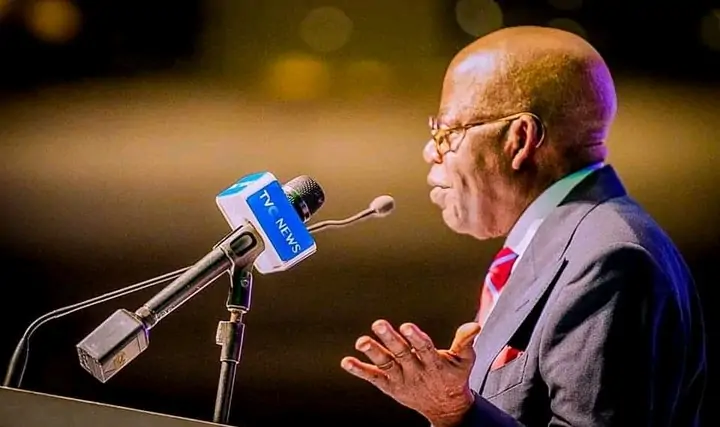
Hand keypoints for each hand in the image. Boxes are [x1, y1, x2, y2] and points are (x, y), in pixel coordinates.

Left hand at [341, 319, 481, 426]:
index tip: (406, 326)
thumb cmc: (454, 376)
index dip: (416, 338)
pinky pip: (373, 378)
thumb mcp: (464, 361)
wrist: (445, 407)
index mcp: (434, 363)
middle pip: (402, 354)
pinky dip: (360, 370)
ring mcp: (401, 379)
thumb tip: (475, 325)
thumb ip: (465, 342)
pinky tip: (346, 362)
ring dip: (373, 353)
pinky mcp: (390, 385)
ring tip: (361, 342)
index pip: (425, 349)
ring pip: (386, 365)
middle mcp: (416, 371)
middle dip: (390, 339)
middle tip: (378, 323)